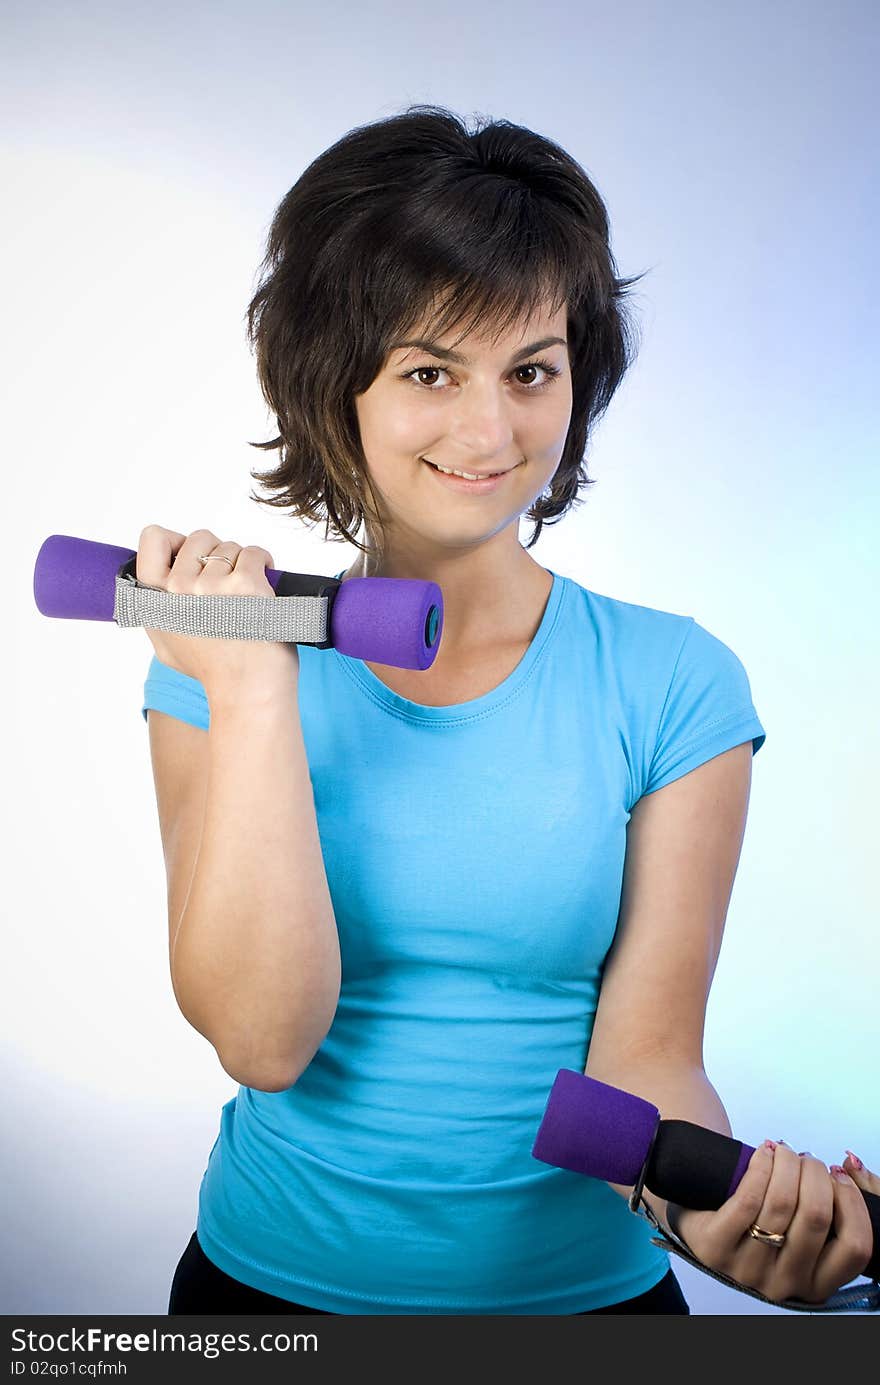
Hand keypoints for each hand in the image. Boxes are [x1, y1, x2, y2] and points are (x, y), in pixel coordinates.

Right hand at [136, 525, 298, 694]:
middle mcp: (177, 588)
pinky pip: (255, 553)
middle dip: (216, 553)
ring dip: (242, 564)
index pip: (153, 537)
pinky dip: (264, 564)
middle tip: (227, 582)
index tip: (193, 560)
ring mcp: (211, 585)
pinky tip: (264, 589)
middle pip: (199, 538)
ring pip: (230, 547)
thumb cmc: (211, 670)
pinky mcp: (246, 585)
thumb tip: (162, 576)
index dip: (176, 542)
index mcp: (153, 598)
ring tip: (246, 596)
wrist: (246, 692)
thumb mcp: (165, 641)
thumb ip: (156, 606)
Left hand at [665, 1139, 873, 1305]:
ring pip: (782, 1204)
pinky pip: (747, 1200)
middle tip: (807, 1158)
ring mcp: (746, 1270)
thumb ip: (837, 1205)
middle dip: (815, 1173)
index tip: (838, 1175)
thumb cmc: (764, 1218)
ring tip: (784, 1150)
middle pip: (816, 1216)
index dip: (853, 1203)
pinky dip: (761, 1166)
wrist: (703, 1217)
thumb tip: (848, 1168)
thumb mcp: (803, 1225)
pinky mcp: (714, 1248)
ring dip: (788, 1163)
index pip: (855, 1249)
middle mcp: (783, 1285)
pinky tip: (764, 1151)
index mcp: (814, 1285)